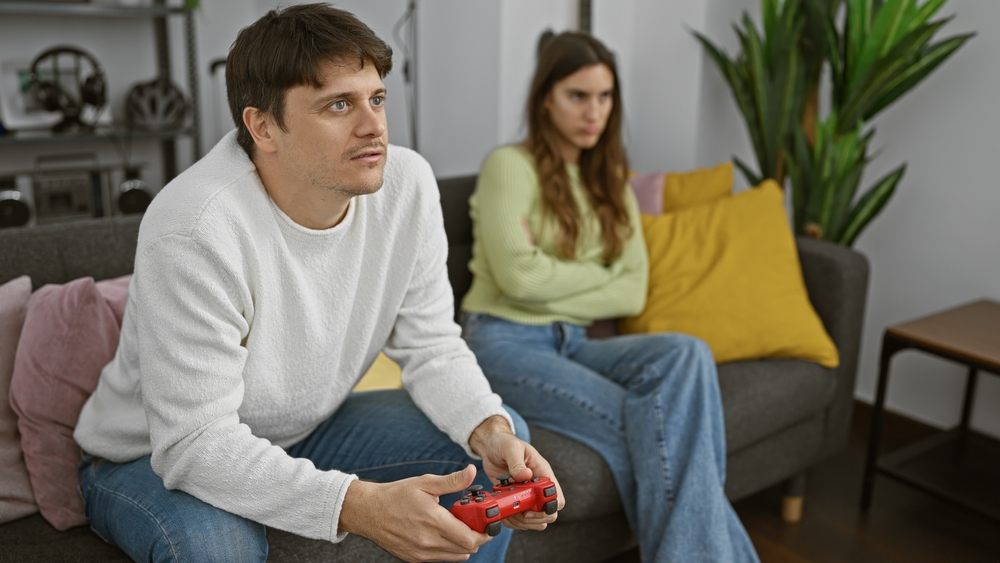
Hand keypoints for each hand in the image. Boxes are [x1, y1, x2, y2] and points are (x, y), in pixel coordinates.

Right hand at [339, 465, 490, 561]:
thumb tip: (471, 472)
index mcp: (433, 520)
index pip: (469, 538)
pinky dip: (449, 550)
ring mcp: (421, 553)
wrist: (369, 511)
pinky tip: (443, 534)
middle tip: (475, 524)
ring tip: (458, 528)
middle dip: (476, 538)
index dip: (483, 533)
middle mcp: (428, 541)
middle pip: (466, 550)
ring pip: (456, 557)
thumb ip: (452, 481)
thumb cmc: (396, 495)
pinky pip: (441, 559)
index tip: (486, 524)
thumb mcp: (425, 483)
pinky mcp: (414, 558)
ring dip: (463, 545)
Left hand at [469, 416, 565, 531]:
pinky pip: (520, 520)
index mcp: (543, 473)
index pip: (557, 497)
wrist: (491, 447)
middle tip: (519, 512)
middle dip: (535, 519)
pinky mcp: (516, 501)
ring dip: (522, 522)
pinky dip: (513, 522)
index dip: (548, 507)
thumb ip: (517, 462)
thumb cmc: (505, 443)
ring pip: (536, 521)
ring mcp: (528, 496)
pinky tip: (503, 513)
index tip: (530, 507)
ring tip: (509, 512)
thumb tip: (526, 476)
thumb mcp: (511, 448)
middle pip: (549, 514)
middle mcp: (538, 487)